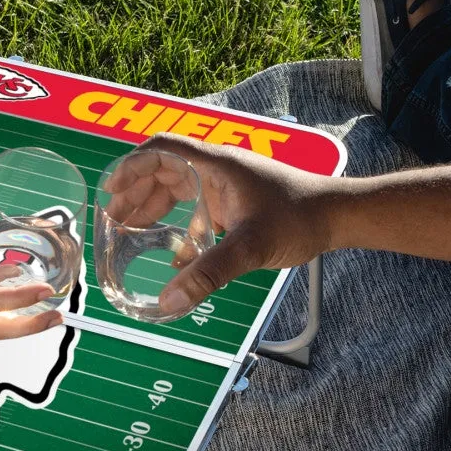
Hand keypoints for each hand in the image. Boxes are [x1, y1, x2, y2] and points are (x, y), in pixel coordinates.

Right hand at [127, 134, 336, 314]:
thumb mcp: (249, 247)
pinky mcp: (238, 204)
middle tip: (113, 217)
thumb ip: (208, 273)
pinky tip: (173, 256)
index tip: (112, 189)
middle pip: (165, 171)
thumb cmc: (299, 217)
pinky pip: (200, 210)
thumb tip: (169, 300)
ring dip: (155, 208)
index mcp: (217, 164)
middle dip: (136, 192)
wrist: (338, 216)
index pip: (163, 150)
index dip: (132, 166)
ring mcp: (229, 187)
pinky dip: (181, 227)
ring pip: (181, 190)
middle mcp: (219, 170)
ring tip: (130, 230)